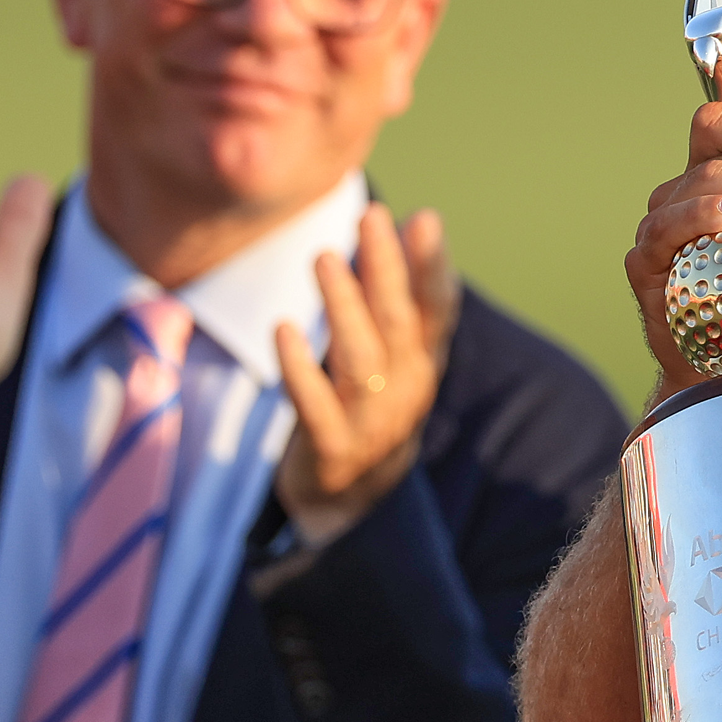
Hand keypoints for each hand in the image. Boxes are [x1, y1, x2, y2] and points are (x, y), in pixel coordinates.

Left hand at [273, 204, 459, 547]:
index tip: (425, 219)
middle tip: (371, 217)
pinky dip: (300, 368)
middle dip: (387, 268)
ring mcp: (371, 423)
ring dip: (344, 307)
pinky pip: (314, 406)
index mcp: (422, 364)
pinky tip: (284, 330)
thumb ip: (394, 295)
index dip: (434, 266)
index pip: (437, 309)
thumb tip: (407, 221)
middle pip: (399, 324)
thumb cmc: (366, 407)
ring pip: (361, 361)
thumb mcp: (391, 354)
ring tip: (323, 258)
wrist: (348, 504)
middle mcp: (405, 391)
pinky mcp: (331, 450)